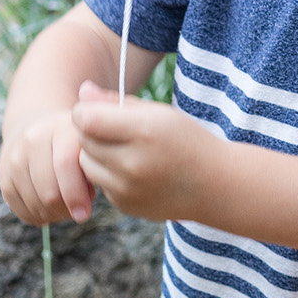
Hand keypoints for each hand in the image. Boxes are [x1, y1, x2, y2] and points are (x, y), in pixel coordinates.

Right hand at [0, 107, 93, 225]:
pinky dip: (37, 216)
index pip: (65, 165)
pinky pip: (20, 209)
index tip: (84, 214)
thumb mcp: (86, 148)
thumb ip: (91, 171)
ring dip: (52, 214)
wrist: (34, 128)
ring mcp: (15, 157)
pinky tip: (48, 209)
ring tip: (63, 207)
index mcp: (60, 129)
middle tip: (76, 211)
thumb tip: (82, 208)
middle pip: (49, 192)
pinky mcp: (4, 176)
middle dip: (66, 210)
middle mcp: (33, 140)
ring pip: (35, 204)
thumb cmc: (70, 145)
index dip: (75, 195)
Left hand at [71, 82, 220, 221]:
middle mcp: (132, 164)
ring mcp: (127, 190)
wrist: (214, 184)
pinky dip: (108, 174)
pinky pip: (100, 183)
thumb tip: (83, 91)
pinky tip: (132, 169)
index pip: (86, 119)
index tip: (96, 108)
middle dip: (91, 131)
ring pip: (86, 165)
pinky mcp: (125, 206)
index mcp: (143, 132)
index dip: (85, 110)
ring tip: (121, 147)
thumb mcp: (157, 112)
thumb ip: (115, 101)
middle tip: (112, 126)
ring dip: (95, 153)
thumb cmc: (185, 139)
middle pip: (83, 141)